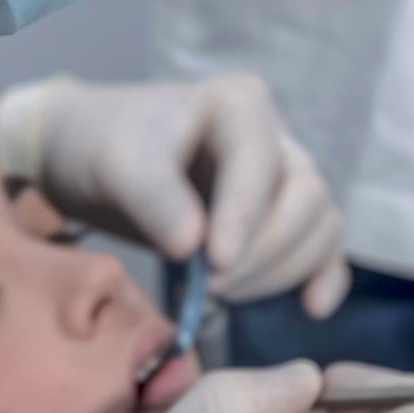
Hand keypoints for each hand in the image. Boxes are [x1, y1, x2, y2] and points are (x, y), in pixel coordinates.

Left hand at [0, 73, 348, 317]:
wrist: (90, 158)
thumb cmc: (104, 145)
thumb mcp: (117, 163)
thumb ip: (153, 198)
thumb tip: (193, 247)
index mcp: (240, 105)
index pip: (260, 162)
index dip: (244, 215)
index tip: (215, 263)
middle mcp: (274, 139)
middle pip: (307, 197)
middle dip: (265, 250)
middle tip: (211, 285)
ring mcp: (283, 180)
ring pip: (320, 226)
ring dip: (282, 270)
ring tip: (222, 294)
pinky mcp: (281, 220)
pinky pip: (323, 248)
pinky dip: (323, 277)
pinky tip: (310, 307)